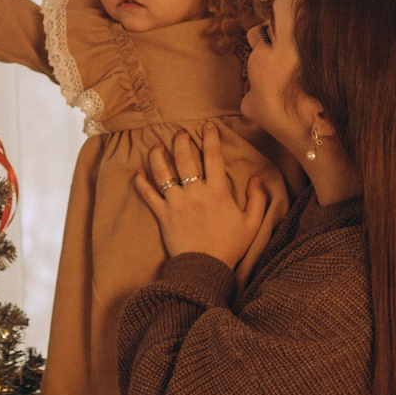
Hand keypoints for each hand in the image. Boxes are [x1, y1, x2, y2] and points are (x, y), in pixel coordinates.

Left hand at [131, 128, 278, 279]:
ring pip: (163, 172)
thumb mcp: (252, 224)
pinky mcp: (163, 215)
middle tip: (180, 133)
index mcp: (218, 192)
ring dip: (158, 156)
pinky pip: (148, 195)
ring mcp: (177, 203)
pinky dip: (141, 182)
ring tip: (157, 147)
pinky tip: (138, 172)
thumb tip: (257, 179)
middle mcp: (196, 193)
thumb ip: (257, 200)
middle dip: (181, 141)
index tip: (208, 126)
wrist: (206, 269)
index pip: (213, 157)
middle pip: (184, 158)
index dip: (211, 138)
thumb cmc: (230, 246)